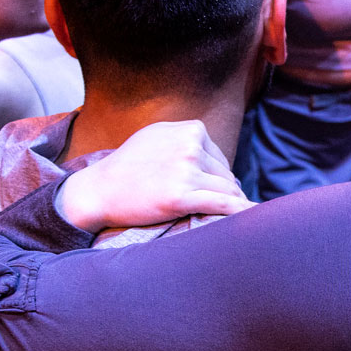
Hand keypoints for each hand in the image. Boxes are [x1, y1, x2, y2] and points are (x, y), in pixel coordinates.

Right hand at [55, 119, 252, 232]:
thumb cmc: (127, 167)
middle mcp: (190, 145)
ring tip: (228, 220)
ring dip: (230, 206)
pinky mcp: (181, 196)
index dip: (215, 179)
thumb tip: (214, 153)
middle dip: (223, 193)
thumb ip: (186, 139)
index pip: (219, 158)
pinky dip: (241, 212)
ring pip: (227, 190)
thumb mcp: (158, 137)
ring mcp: (186, 169)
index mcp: (190, 129)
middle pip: (226, 175)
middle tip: (214, 211)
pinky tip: (250, 219)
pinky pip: (223, 205)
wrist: (99, 190)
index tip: (207, 194)